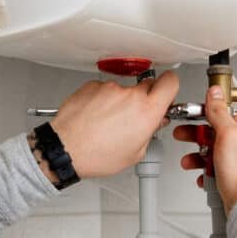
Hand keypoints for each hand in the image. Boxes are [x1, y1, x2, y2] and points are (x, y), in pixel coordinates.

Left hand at [50, 71, 178, 177]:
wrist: (65, 149)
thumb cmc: (96, 155)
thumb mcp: (135, 153)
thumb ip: (150, 132)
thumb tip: (154, 122)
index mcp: (147, 111)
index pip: (171, 82)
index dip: (170, 86)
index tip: (167, 92)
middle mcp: (130, 95)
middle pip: (148, 85)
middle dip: (145, 98)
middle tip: (135, 115)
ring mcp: (110, 88)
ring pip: (124, 90)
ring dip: (120, 101)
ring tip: (108, 122)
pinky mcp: (93, 85)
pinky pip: (104, 89)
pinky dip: (102, 100)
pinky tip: (96, 117)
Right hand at [173, 85, 236, 213]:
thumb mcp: (228, 135)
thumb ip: (219, 112)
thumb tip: (215, 92)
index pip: (222, 115)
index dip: (204, 114)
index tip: (190, 116)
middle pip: (215, 134)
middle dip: (196, 137)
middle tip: (183, 136)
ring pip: (212, 154)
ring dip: (198, 157)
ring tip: (189, 162)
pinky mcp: (232, 179)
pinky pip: (214, 171)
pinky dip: (205, 173)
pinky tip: (203, 176)